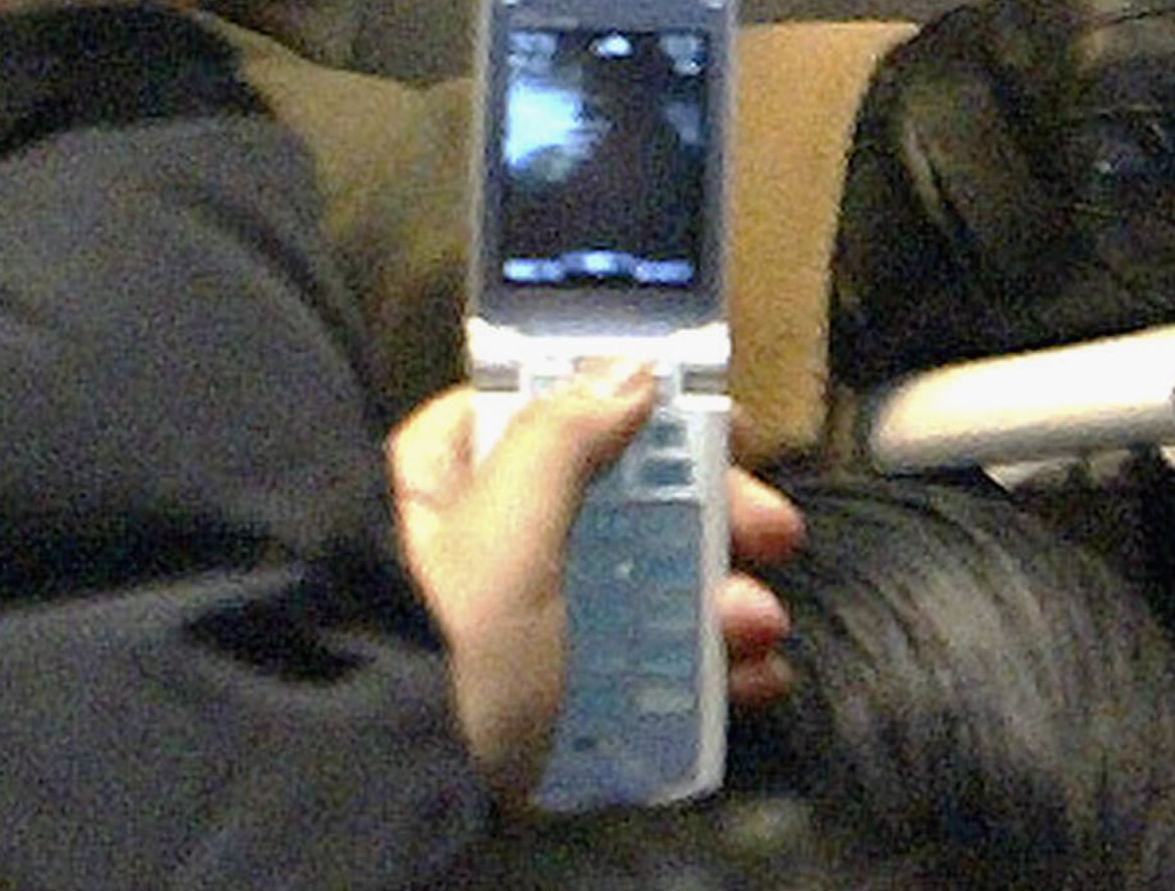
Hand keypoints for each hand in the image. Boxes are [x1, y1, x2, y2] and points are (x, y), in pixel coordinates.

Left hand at [385, 370, 801, 806]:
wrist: (401, 805)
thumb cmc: (449, 652)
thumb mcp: (501, 538)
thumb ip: (563, 440)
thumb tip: (633, 369)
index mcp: (451, 486)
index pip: (539, 408)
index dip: (628, 401)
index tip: (709, 417)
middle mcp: (488, 544)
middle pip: (619, 495)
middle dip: (710, 513)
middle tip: (774, 531)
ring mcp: (529, 625)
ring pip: (646, 580)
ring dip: (720, 595)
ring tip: (757, 626)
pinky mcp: (562, 695)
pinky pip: (647, 661)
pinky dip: (706, 665)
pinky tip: (753, 676)